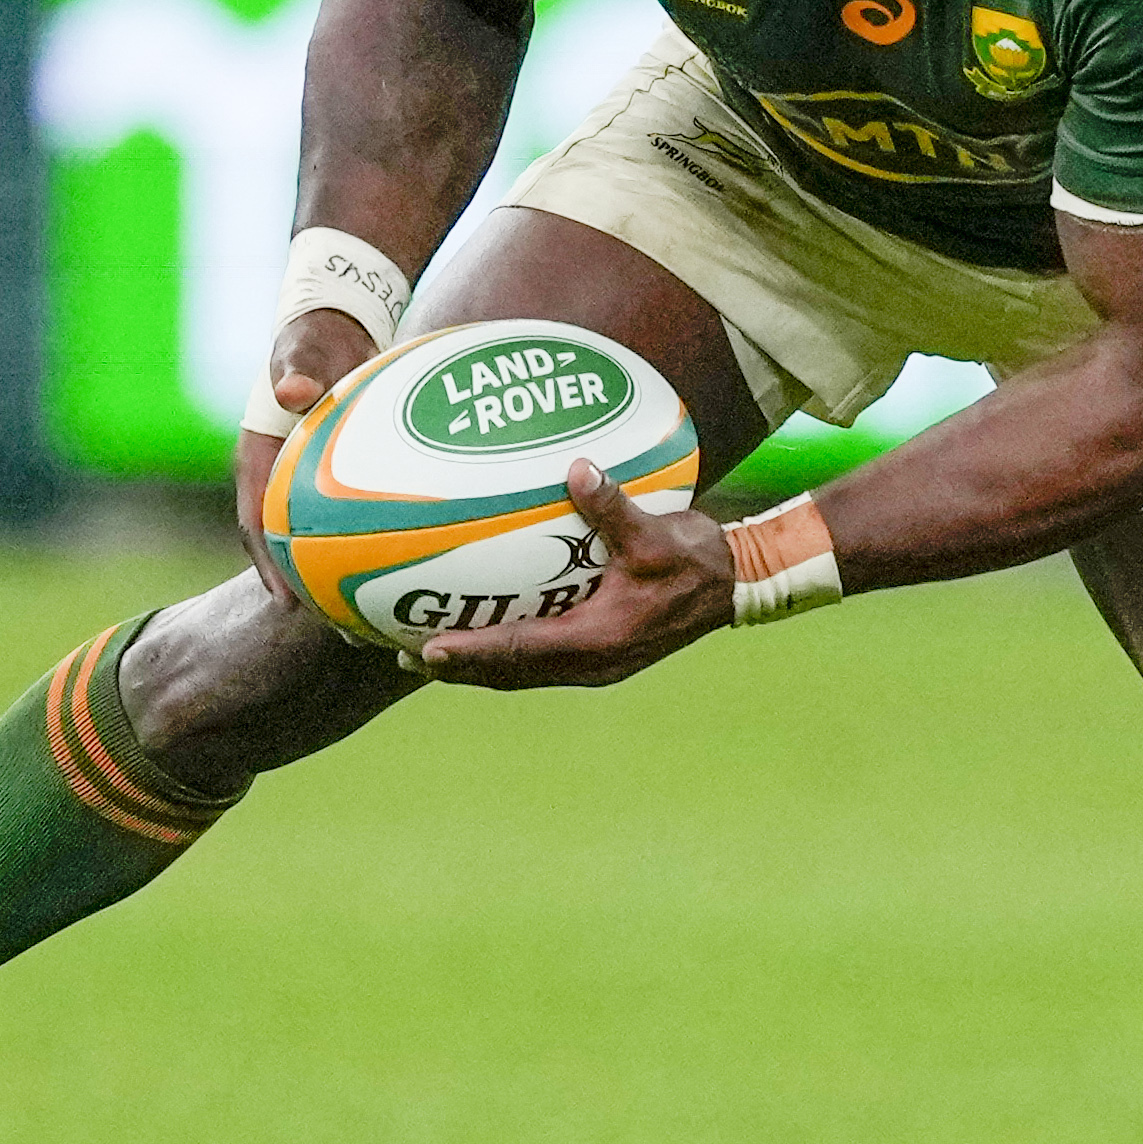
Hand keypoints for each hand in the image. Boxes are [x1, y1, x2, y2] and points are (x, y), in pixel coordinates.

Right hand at [236, 305, 377, 605]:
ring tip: (380, 624)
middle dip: (313, 594)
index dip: (270, 565)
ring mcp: (309, 483)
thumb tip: (293, 390)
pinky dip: (375, 550)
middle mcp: (280, 479)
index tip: (288, 603)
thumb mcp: (304, 345)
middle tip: (343, 632)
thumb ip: (298, 364)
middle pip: (290, 548)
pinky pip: (355, 523)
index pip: (256, 520)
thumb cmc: (316, 334)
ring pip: (323, 543)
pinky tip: (414, 576)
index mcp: (259, 457)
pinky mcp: (341, 482)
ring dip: (345, 582)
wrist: (335, 325)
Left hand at [412, 460, 733, 686]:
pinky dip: (507, 654)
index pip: (521, 650)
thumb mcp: (657, 532)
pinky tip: (487, 632)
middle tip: (406, 658)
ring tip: (432, 657)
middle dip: (459, 670)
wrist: (736, 586)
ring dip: (478, 667)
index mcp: (599, 640)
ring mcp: (597, 665)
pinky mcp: (602, 655)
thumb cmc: (698, 560)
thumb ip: (613, 506)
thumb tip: (578, 468)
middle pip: (511, 674)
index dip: (472, 653)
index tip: (426, 652)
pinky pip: (541, 661)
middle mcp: (593, 663)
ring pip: (522, 673)